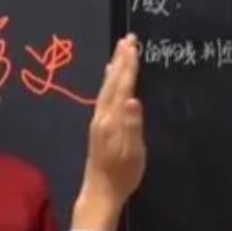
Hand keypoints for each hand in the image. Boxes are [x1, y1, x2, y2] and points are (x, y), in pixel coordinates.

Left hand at [73, 34, 145, 230]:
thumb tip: (132, 99)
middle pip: (112, 82)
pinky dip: (109, 83)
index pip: (122, 86)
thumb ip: (133, 125)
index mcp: (112, 120)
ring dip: (115, 69)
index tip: (132, 45)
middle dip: (121, 60)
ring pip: (107, 88)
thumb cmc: (122, 174)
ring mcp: (98, 121)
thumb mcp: (133, 152)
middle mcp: (102, 116)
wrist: (99, 192)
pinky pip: (104, 97)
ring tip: (119, 52)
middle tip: (127, 39)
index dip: (128, 66)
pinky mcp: (98, 127)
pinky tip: (110, 80)